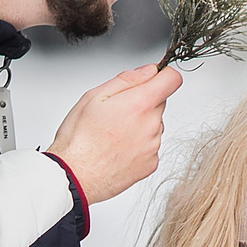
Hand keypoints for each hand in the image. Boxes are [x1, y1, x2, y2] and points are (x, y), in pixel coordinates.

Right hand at [47, 65, 183, 203]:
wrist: (75, 176)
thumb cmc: (79, 139)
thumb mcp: (94, 96)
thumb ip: (127, 79)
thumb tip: (149, 71)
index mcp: (140, 104)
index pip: (172, 79)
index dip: (162, 75)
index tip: (152, 78)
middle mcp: (152, 125)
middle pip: (159, 103)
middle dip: (142, 102)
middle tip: (116, 112)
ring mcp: (153, 146)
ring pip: (154, 125)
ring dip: (139, 125)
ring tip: (112, 134)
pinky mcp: (151, 164)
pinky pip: (150, 146)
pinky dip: (138, 145)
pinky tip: (117, 149)